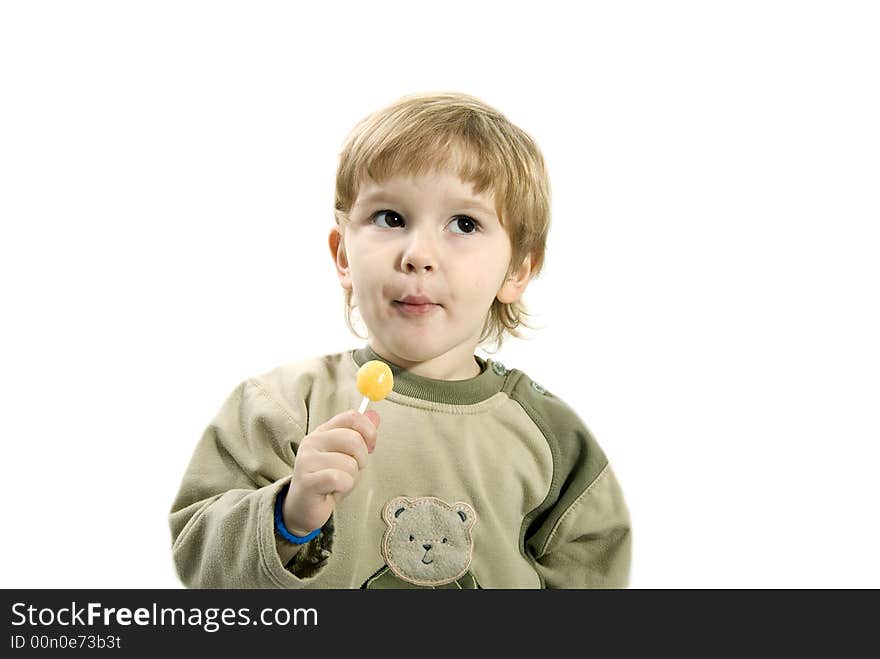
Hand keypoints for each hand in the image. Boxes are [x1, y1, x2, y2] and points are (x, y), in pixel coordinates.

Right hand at [282, 409, 379, 535]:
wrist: (303, 508)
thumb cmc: (328, 481)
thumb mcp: (347, 455)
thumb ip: (359, 436)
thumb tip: (375, 416)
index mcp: (323, 432)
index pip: (351, 417)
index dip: (369, 431)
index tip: (371, 447)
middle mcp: (312, 441)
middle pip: (354, 439)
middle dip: (362, 459)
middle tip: (350, 471)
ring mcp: (307, 460)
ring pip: (349, 463)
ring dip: (351, 478)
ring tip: (337, 484)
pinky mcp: (307, 480)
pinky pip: (340, 479)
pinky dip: (344, 488)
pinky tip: (333, 491)